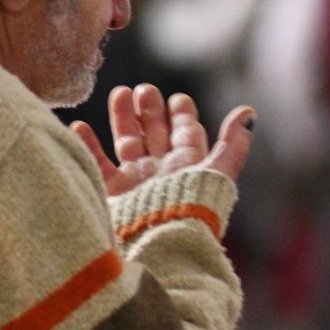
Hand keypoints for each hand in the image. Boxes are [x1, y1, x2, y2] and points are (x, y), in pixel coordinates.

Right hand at [71, 83, 253, 195]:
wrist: (159, 239)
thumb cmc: (191, 206)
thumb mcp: (218, 171)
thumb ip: (233, 142)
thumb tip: (249, 113)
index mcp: (188, 167)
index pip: (186, 134)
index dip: (183, 115)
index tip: (178, 98)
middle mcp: (163, 172)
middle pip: (156, 134)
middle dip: (151, 110)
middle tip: (144, 89)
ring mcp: (137, 181)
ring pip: (128, 142)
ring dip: (123, 118)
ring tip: (120, 92)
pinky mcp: (113, 193)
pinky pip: (98, 163)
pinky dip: (89, 144)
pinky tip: (81, 126)